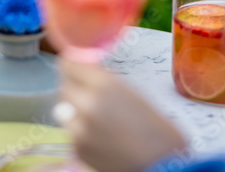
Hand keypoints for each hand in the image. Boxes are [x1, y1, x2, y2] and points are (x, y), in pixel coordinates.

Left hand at [58, 59, 186, 171]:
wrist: (160, 164)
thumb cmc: (155, 129)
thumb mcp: (133, 93)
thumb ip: (104, 80)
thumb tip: (84, 68)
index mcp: (104, 85)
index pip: (69, 65)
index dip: (71, 64)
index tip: (73, 64)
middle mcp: (87, 104)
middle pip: (65, 86)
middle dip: (74, 86)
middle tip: (86, 90)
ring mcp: (79, 129)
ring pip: (64, 110)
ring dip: (73, 108)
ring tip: (93, 115)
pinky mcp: (77, 149)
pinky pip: (70, 131)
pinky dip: (79, 129)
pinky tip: (97, 133)